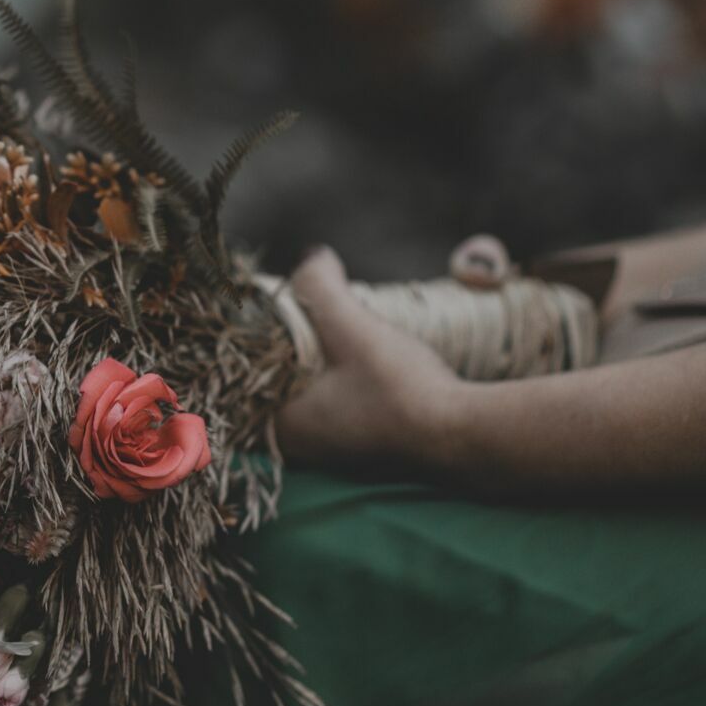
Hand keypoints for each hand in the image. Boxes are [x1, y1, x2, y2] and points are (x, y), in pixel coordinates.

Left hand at [276, 248, 465, 472]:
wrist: (462, 435)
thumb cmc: (400, 389)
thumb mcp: (352, 328)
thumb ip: (320, 289)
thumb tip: (311, 255)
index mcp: (280, 424)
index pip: (243, 372)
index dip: (254, 335)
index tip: (272, 308)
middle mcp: (296, 445)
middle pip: (271, 380)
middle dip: (283, 345)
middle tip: (300, 312)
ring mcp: (327, 450)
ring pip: (301, 392)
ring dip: (310, 361)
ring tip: (328, 328)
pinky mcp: (357, 445)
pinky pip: (328, 404)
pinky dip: (332, 377)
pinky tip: (353, 357)